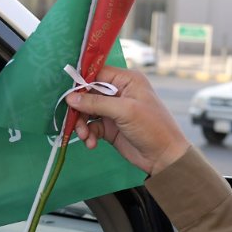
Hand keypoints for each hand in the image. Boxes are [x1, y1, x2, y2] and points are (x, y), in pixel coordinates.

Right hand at [64, 66, 190, 175]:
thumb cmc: (152, 127)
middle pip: (88, 93)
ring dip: (82, 124)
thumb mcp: (125, 111)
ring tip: (85, 137)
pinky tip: (92, 143)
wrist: (164, 157)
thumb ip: (97, 103)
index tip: (68, 93)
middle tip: (73, 121)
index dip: (81, 82)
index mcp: (126, 80)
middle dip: (79, 108)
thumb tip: (70, 98)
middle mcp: (118, 92)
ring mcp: (113, 110)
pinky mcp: (109, 127)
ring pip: (87, 111)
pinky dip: (88, 134)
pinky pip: (91, 126)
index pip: (97, 74)